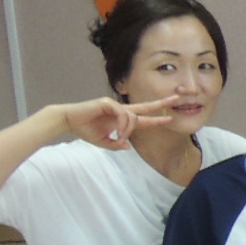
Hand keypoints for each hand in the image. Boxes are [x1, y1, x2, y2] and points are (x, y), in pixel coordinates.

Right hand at [58, 96, 172, 149]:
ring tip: (118, 137)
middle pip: (145, 106)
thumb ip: (116, 144)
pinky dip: (122, 125)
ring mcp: (115, 105)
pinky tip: (117, 132)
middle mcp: (121, 110)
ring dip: (128, 130)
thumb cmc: (85, 130)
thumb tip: (127, 145)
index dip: (156, 119)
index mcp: (121, 119)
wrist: (69, 121)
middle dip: (161, 104)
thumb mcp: (103, 142)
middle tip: (176, 99)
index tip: (169, 118)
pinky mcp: (108, 103)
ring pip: (132, 117)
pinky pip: (123, 114)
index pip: (143, 118)